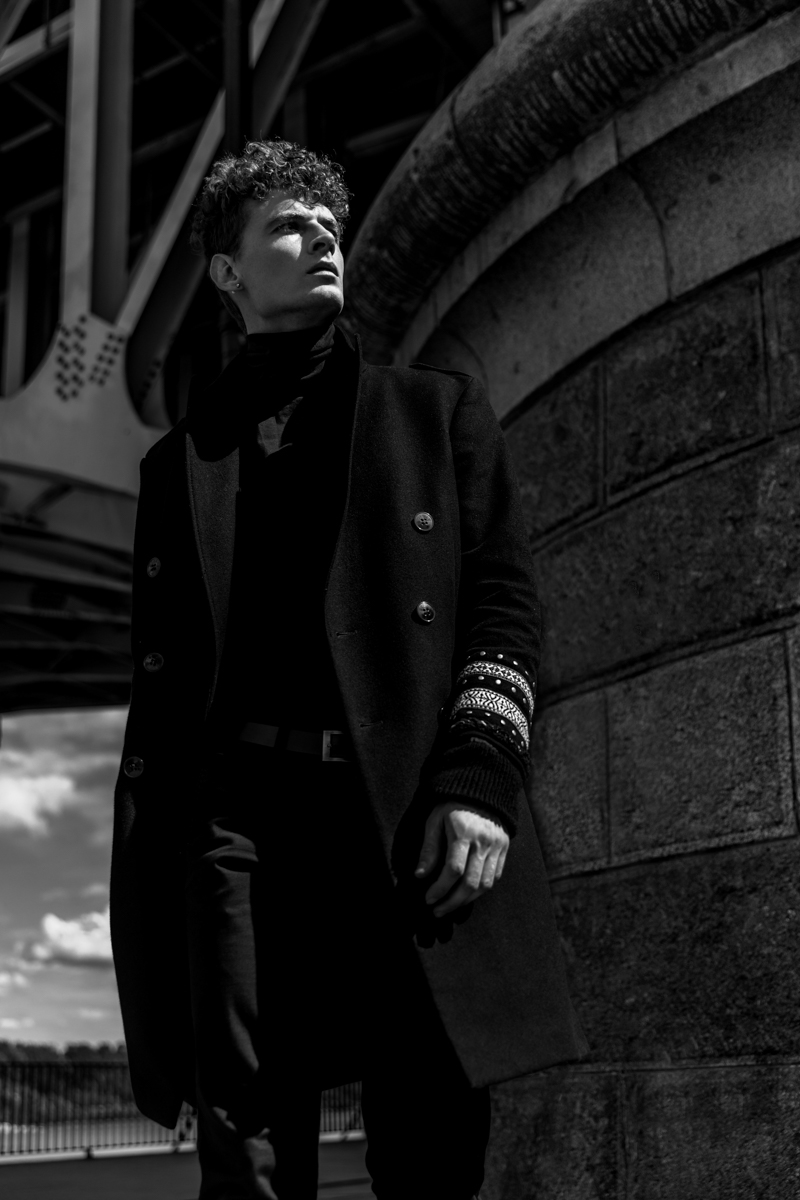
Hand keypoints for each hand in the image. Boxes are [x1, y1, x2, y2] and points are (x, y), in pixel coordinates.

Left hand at [414, 801, 509, 917]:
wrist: (482, 789)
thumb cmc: (452, 805)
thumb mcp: (435, 820)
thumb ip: (429, 848)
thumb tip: (420, 875)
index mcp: (464, 832)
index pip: (453, 869)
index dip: (440, 888)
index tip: (428, 898)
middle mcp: (483, 841)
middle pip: (470, 882)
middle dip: (452, 902)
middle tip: (437, 911)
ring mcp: (497, 846)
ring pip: (485, 884)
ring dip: (467, 900)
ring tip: (450, 906)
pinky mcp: (505, 848)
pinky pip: (495, 877)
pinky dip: (481, 889)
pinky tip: (467, 894)